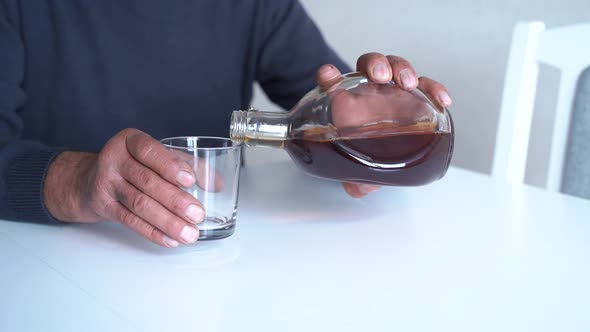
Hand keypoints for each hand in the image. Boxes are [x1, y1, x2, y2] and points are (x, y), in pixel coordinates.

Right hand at [43, 128, 205, 246]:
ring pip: (139, 204)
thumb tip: (217, 184)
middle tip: (198, 214)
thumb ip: (190, 165)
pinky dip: (153, 232)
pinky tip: (170, 239)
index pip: (149, 151)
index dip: (169, 166)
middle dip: (175, 200)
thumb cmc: (135, 165)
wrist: (89, 179)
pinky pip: (130, 221)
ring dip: (167, 221)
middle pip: (147, 182)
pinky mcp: (103, 206)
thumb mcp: (158, 157)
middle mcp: (114, 159)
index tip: (189, 180)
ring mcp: (106, 183)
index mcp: (131, 141)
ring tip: (190, 233)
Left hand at [315, 52, 452, 197]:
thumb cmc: (362, 152)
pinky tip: (441, 100)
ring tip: (407, 83)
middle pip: (370, 65)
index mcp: (347, 102)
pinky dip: (435, 89)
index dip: (330, 77)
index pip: (334, 82)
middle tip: (380, 77)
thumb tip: (358, 188)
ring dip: (402, 69)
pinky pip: (427, 88)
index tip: (327, 76)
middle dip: (375, 65)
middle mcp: (369, 91)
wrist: (382, 153)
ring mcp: (393, 92)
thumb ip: (354, 177)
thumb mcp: (354, 166)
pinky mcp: (416, 98)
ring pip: (397, 68)